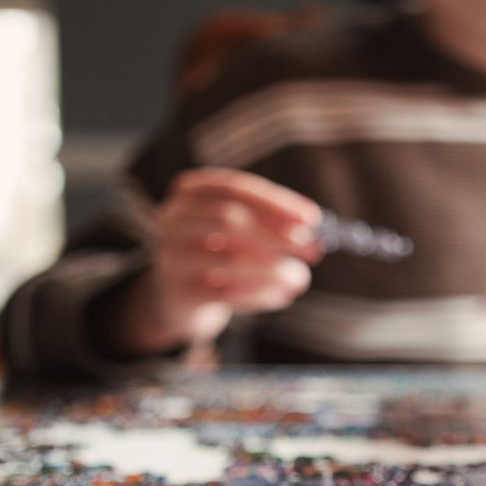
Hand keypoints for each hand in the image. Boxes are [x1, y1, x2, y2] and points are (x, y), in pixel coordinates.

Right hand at [108, 169, 322, 357]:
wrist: (182, 297)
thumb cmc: (220, 254)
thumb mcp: (244, 233)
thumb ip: (274, 227)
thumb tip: (314, 235)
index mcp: (191, 191)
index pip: (236, 188)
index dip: (276, 202)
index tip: (311, 218)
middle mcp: (173, 219)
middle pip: (228, 219)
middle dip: (276, 235)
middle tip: (312, 250)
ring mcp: (171, 256)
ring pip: (229, 260)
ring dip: (273, 271)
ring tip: (299, 279)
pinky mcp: (179, 292)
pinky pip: (226, 293)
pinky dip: (260, 294)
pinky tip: (281, 296)